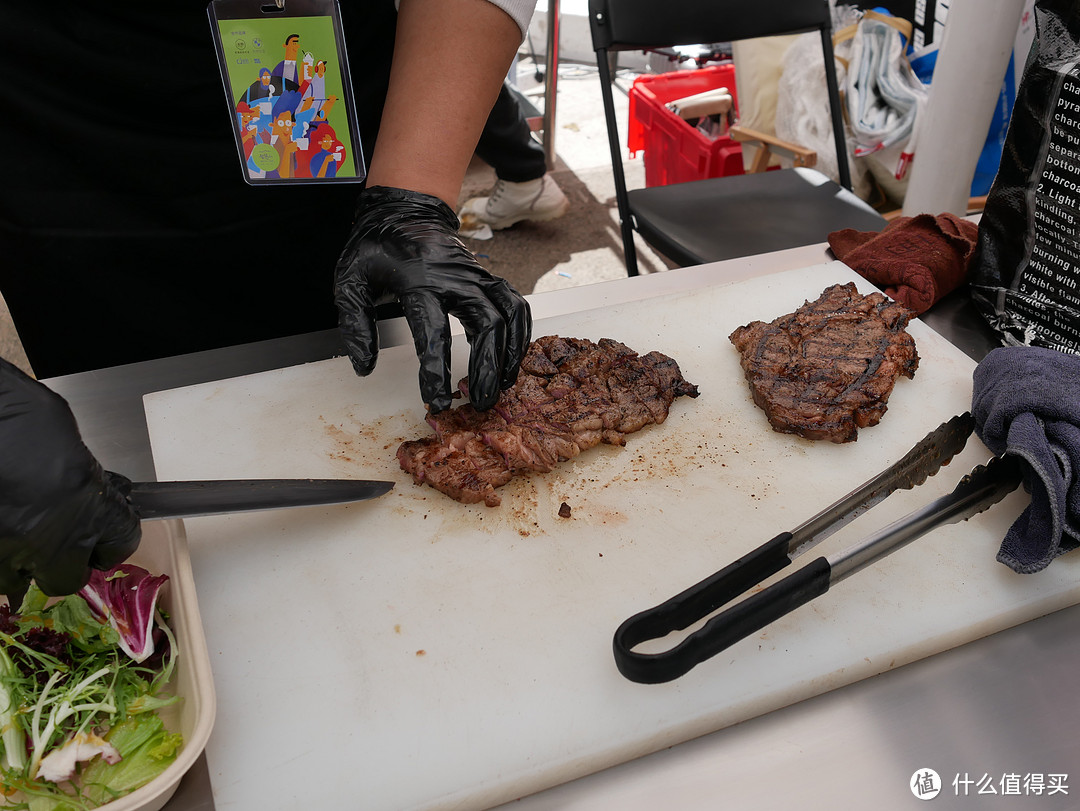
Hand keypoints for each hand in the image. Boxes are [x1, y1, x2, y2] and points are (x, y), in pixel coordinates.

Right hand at [0, 360, 139, 606]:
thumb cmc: (13, 412)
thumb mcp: (62, 435)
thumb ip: (80, 471)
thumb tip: (84, 482)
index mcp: (87, 504)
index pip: (122, 540)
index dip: (116, 538)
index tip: (110, 535)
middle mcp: (49, 537)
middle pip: (69, 578)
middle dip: (67, 562)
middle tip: (59, 543)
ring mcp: (5, 550)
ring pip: (18, 584)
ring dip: (21, 566)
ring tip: (18, 539)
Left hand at [334, 186, 531, 412]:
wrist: (404, 211)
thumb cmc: (376, 248)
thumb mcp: (350, 280)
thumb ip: (355, 324)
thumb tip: (365, 368)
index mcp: (419, 282)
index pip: (433, 333)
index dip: (436, 372)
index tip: (438, 401)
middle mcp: (455, 279)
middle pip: (488, 326)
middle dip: (487, 369)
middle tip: (479, 403)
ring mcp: (477, 277)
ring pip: (509, 317)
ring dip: (510, 355)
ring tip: (501, 387)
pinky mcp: (488, 278)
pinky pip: (516, 305)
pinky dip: (521, 333)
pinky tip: (513, 358)